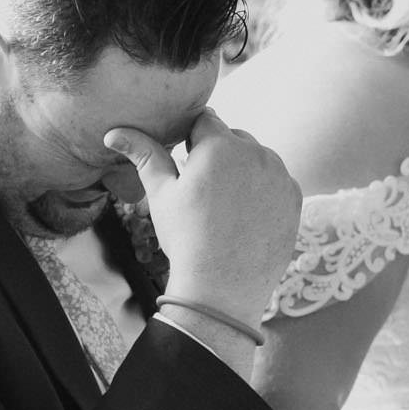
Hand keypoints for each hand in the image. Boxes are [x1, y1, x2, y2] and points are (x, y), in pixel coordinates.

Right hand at [104, 110, 300, 322]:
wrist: (222, 289)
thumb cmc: (185, 239)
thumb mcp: (161, 194)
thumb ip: (144, 155)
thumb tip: (114, 132)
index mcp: (220, 145)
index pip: (204, 120)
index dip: (192, 140)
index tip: (187, 166)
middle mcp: (256, 152)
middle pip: (233, 138)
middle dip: (219, 154)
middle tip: (205, 192)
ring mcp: (279, 175)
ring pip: (257, 158)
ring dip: (243, 171)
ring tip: (225, 207)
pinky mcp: (294, 197)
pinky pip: (276, 181)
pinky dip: (263, 191)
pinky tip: (246, 217)